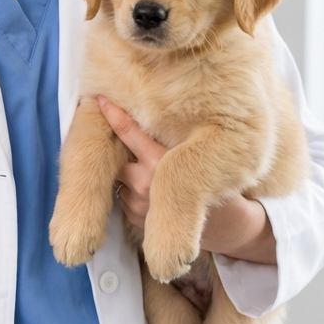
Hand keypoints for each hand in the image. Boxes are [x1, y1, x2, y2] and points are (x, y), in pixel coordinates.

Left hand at [97, 95, 276, 264]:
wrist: (223, 223)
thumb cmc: (212, 179)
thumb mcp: (198, 152)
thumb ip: (173, 135)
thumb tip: (153, 108)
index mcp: (163, 163)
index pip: (130, 133)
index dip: (114, 115)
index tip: (100, 100)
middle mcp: (147, 184)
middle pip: (117, 157)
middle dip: (119, 149)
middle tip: (127, 141)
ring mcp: (138, 204)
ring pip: (120, 175)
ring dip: (127, 169)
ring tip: (147, 168)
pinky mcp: (135, 217)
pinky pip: (123, 195)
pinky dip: (130, 187)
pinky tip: (150, 187)